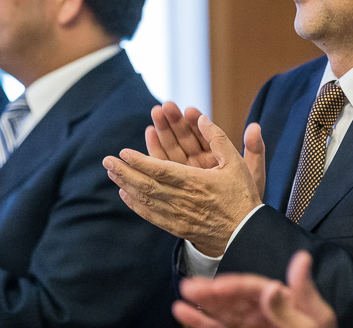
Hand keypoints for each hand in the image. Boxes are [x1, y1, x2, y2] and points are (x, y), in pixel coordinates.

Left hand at [103, 115, 261, 255]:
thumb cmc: (242, 197)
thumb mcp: (238, 164)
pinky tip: (125, 194)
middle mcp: (184, 200)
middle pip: (147, 185)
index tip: (123, 152)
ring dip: (126, 185)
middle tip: (107, 161)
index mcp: (197, 182)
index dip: (140, 161)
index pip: (161, 170)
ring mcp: (178, 216)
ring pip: (146, 200)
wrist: (245, 234)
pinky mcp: (177, 228)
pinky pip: (151, 216)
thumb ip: (219, 139)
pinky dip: (136, 205)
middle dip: (125, 172)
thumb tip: (203, 118)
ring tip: (112, 173)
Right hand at [173, 251, 336, 327]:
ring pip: (222, 314)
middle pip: (233, 298)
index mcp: (283, 299)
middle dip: (211, 292)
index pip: (253, 287)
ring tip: (180, 301)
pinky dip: (202, 324)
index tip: (215, 286)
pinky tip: (185, 315)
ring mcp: (250, 326)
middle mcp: (263, 311)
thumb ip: (301, 296)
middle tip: (188, 286)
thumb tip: (299, 259)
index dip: (233, 285)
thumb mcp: (315, 321)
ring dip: (202, 307)